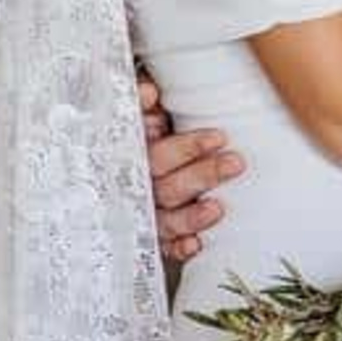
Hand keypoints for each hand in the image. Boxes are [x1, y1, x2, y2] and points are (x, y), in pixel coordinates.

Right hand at [136, 69, 242, 263]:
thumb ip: (137, 103)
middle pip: (166, 186)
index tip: (219, 137)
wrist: (105, 168)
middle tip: (236, 163)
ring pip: (165, 219)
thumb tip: (149, 93)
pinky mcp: (149, 236)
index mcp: (130, 154)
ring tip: (217, 209)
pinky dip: (177, 247)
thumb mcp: (134, 115)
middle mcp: (134, 185)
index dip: (187, 147)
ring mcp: (141, 213)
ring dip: (190, 217)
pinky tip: (195, 245)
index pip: (158, 153)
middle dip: (202, 175)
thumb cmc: (134, 134)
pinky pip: (162, 247)